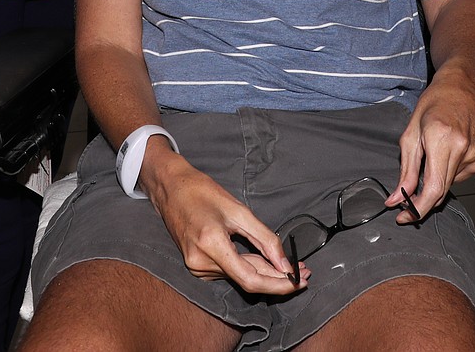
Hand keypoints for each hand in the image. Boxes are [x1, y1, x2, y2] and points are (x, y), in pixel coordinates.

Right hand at [140, 144, 308, 293]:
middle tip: (303, 272)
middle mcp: (201, 263)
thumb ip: (264, 238)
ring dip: (265, 272)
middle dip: (277, 279)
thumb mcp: (238, 210)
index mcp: (211, 245)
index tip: (299, 281)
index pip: (250, 280)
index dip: (277, 285)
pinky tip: (263, 260)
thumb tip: (285, 263)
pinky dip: (248, 266)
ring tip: (288, 264)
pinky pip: (229, 270)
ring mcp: (196, 267)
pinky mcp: (197, 266)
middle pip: (247, 281)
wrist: (171, 188)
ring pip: (239, 276)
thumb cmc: (202, 192)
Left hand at [388, 66, 474, 221]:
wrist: (462, 88)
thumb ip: (405, 169)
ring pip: (449, 186)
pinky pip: (459, 178)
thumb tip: (397, 196)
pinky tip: (445, 154)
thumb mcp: (411, 133)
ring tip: (431, 156)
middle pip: (441, 192)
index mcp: (441, 139)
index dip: (417, 208)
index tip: (404, 215)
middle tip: (406, 199)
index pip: (432, 188)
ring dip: (435, 181)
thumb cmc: (435, 103)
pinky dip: (447, 173)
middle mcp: (461, 149)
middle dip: (421, 200)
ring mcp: (474, 155)